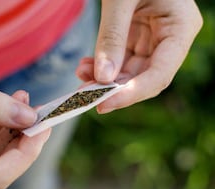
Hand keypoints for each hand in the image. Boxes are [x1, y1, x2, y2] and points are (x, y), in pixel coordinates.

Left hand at [76, 0, 201, 112]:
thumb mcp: (120, 1)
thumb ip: (112, 37)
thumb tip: (102, 77)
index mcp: (181, 27)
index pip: (160, 73)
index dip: (132, 93)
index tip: (103, 104)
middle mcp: (171, 36)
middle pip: (144, 76)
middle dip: (113, 88)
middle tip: (84, 95)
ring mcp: (154, 36)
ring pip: (131, 71)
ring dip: (104, 79)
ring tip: (80, 74)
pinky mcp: (137, 35)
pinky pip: (121, 58)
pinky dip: (103, 65)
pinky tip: (86, 66)